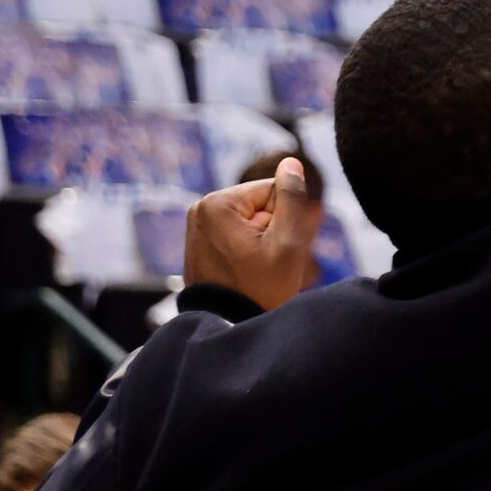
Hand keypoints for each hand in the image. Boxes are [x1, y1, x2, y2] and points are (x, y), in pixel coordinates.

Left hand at [183, 156, 324, 312]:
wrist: (228, 327)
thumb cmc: (259, 289)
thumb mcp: (287, 243)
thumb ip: (293, 199)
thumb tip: (292, 163)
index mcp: (217, 204)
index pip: (275, 192)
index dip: (287, 221)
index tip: (276, 250)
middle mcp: (200, 209)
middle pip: (262, 206)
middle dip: (275, 231)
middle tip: (269, 263)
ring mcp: (197, 226)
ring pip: (252, 222)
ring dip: (265, 243)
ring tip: (258, 271)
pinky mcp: (199, 242)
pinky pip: (237, 235)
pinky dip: (249, 251)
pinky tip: (248, 273)